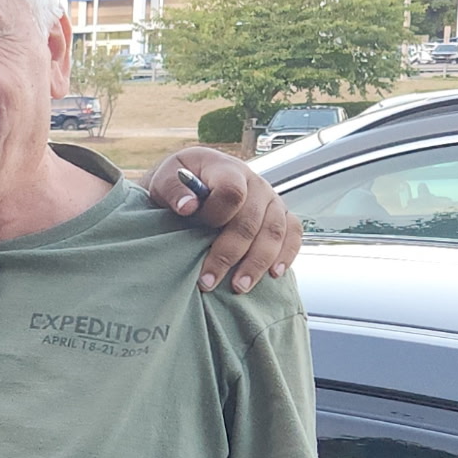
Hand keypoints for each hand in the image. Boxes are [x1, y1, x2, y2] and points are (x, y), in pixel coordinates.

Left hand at [145, 147, 302, 295]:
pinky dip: (286, 254)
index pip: (232, 192)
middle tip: (209, 281)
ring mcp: (271, 200)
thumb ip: (173, 191)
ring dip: (257, 263)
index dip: (216, 214)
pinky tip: (274, 274)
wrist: (192, 182)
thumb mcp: (164, 180)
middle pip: (251, 221)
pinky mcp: (280, 215)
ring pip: (274, 232)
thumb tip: (188, 206)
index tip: (195, 229)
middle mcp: (255, 184)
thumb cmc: (178, 184)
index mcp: (227, 170)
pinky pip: (293, 234)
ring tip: (238, 287)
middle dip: (229, 254)